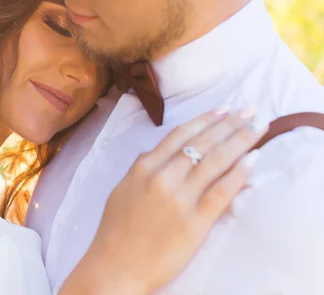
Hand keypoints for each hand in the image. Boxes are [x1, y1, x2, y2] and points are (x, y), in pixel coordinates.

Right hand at [62, 107, 267, 294]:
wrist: (116, 266)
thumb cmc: (116, 230)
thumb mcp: (121, 189)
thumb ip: (140, 168)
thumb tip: (157, 153)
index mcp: (143, 167)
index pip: (180, 135)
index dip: (205, 119)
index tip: (223, 109)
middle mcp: (163, 177)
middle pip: (202, 143)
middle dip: (229, 124)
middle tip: (249, 110)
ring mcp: (180, 199)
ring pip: (215, 161)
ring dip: (240, 140)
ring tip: (258, 127)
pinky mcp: (195, 222)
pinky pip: (222, 192)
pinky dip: (239, 173)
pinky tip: (252, 159)